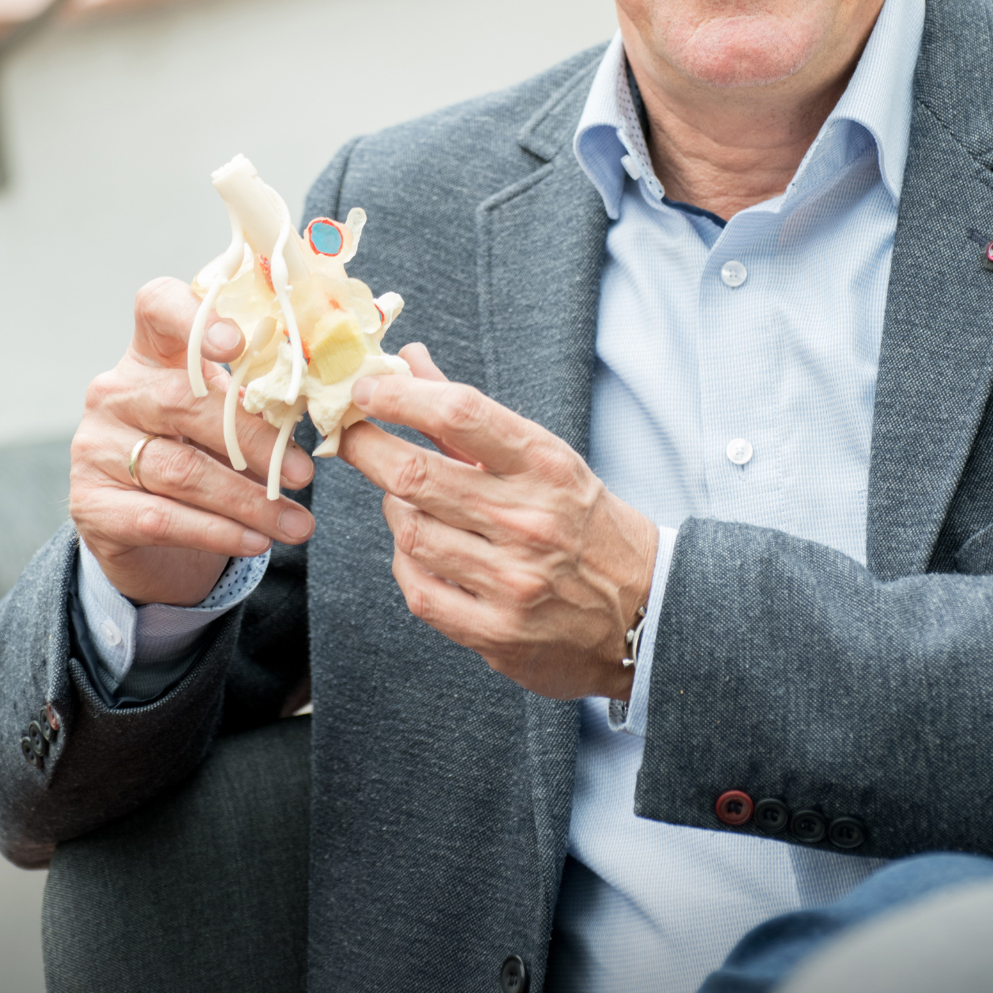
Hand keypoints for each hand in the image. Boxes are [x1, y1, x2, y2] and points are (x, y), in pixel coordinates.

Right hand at [69, 277, 314, 607]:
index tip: (236, 342)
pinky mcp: (92, 505)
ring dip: (249, 501)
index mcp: (150, 354)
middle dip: (253, 442)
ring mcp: (96, 449)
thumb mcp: (224, 416)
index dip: (193, 317)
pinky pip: (162, 518)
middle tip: (304, 474)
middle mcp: (115, 393)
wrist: (143, 530)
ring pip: (180, 470)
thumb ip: (256, 401)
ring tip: (298, 524)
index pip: (157, 307)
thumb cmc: (199, 454)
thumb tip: (323, 408)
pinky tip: (256, 542)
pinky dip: (218, 533)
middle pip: (183, 402)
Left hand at [343, 345, 657, 699]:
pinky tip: (419, 549)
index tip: (366, 389)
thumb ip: (469, 414)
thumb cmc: (584, 522)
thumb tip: (408, 360)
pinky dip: (406, 562)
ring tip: (406, 500)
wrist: (644, 611)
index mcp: (546, 466)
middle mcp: (529, 520)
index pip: (460, 414)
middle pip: (415, 474)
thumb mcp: (544, 458)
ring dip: (395, 509)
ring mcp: (512, 580)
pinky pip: (418, 588)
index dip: (400, 396)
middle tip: (347, 436)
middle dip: (365, 448)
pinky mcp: (497, 632)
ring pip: (409, 531)